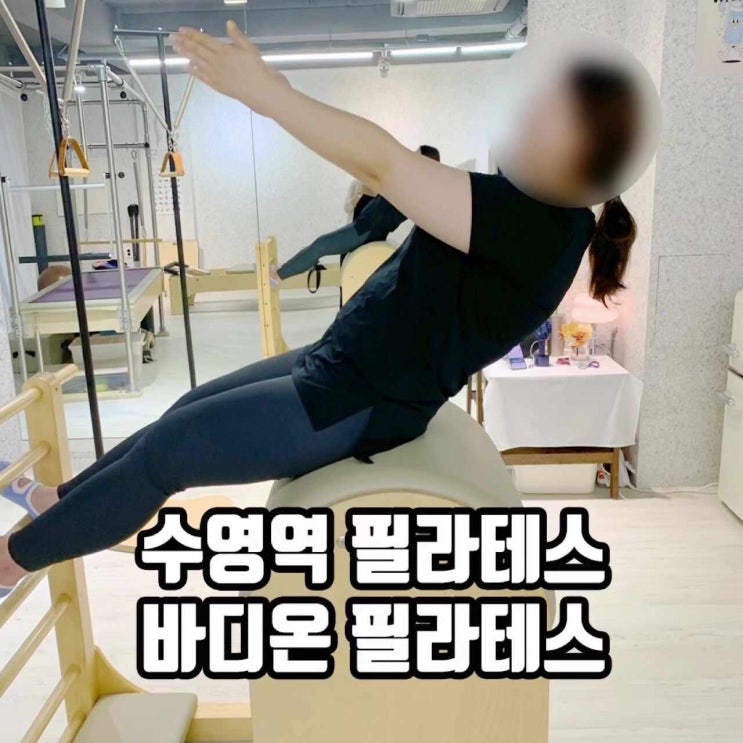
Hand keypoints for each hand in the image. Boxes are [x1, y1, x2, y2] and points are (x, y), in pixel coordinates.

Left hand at [171, 21, 289, 114]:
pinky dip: (194, 71)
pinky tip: (187, 66)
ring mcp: (215, 74)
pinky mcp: (217, 85)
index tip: (181, 29)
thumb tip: (228, 23)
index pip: (204, 40)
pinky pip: (202, 77)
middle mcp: (217, 62)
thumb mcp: (250, 49)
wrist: (261, 92)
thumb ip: (237, 36)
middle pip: (197, 50)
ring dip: (185, 54)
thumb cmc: (258, 69)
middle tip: (172, 37)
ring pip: (196, 62)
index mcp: (224, 51)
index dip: (191, 34)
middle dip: (184, 42)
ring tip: (175, 48)